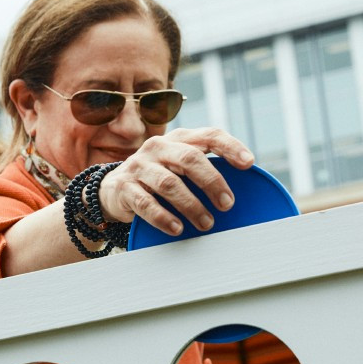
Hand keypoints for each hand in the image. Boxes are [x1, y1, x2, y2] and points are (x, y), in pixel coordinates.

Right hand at [97, 128, 252, 236]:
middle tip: (227, 204)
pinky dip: (163, 217)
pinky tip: (177, 228)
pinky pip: (145, 202)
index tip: (248, 163)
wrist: (113, 189)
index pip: (208, 135)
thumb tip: (246, 189)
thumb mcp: (179, 166)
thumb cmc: (159, 178)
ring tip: (206, 223)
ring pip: (169, 183)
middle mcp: (158, 147)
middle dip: (212, 182)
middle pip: (190, 158)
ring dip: (191, 205)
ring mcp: (139, 166)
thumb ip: (204, 168)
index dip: (230, 146)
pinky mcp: (124, 187)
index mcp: (178, 139)